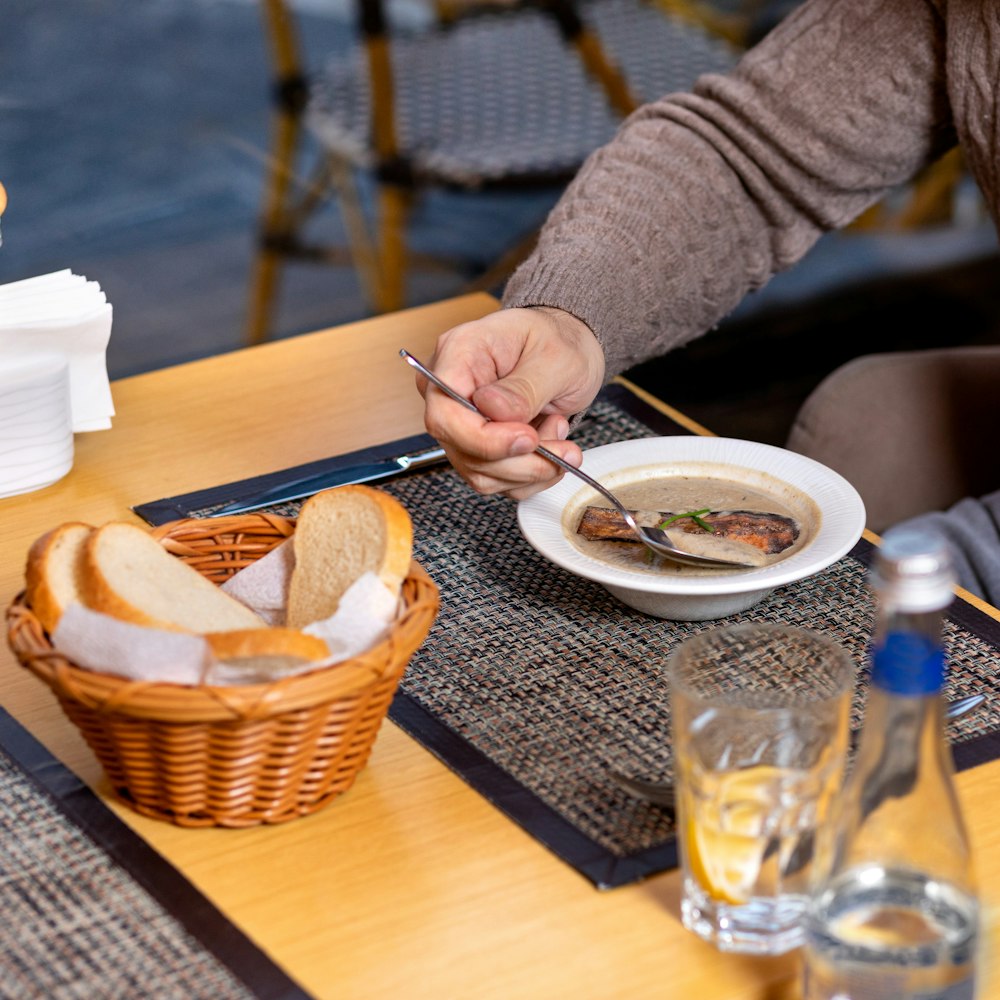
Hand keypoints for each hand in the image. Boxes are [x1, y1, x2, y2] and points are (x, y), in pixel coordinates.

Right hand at [417, 306, 604, 498]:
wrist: (567, 348)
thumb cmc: (556, 340)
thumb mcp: (555, 356)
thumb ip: (523, 387)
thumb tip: (493, 410)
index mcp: (458, 354)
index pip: (444, 412)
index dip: (483, 438)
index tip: (528, 439)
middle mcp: (449, 392)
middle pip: (462, 449)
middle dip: (519, 460)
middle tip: (564, 447)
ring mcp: (461, 424)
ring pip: (482, 474)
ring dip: (532, 467)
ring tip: (559, 432)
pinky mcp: (478, 449)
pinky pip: (499, 481)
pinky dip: (533, 474)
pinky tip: (551, 444)